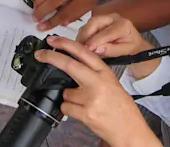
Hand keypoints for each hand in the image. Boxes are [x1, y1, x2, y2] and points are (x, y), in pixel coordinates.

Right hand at [21, 0, 113, 30]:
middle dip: (41, 13)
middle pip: (51, 3)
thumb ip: (78, 12)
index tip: (42, 28)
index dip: (52, 22)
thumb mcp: (92, 1)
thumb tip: (62, 22)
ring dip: (37, 4)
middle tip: (35, 21)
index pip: (64, 13)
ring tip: (33, 12)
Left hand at [35, 36, 160, 146]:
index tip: (54, 40)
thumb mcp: (112, 84)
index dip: (66, 44)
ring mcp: (91, 98)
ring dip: (69, 97)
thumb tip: (73, 67)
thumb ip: (94, 74)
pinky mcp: (85, 113)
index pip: (83, 52)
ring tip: (84, 103)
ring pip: (65, 92)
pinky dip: (69, 109)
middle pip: (69, 64)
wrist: (129, 129)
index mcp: (105, 73)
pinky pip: (66, 107)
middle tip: (40, 55)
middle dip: (51, 57)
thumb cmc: (122, 108)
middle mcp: (98, 83)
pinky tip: (82, 111)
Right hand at [77, 13, 151, 57]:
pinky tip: (82, 44)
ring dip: (82, 35)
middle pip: (95, 22)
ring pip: (89, 23)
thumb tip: (96, 49)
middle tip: (80, 48)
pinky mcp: (99, 20)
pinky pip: (88, 25)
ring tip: (80, 47)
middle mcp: (114, 17)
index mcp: (123, 25)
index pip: (107, 32)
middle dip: (86, 35)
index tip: (87, 49)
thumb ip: (112, 50)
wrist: (133, 42)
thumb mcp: (126, 51)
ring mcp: (105, 17)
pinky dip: (83, 35)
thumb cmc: (131, 47)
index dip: (95, 41)